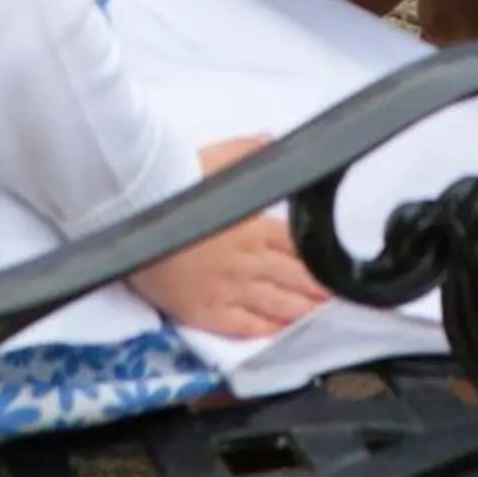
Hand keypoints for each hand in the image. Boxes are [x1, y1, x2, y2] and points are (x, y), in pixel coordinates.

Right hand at [129, 137, 326, 338]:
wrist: (136, 210)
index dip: (319, 262)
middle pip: (294, 279)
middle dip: (319, 293)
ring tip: (322, 321)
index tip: (337, 272)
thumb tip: (272, 142)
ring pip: (276, 305)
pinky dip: (265, 331)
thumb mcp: (220, 156)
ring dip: (301, 313)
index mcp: (256, 224)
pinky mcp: (206, 310)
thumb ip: (250, 151)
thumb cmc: (176, 180)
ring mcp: (229, 288)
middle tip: (341, 304)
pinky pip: (242, 325)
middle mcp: (248, 259)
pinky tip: (279, 334)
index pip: (297, 248)